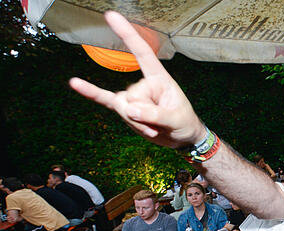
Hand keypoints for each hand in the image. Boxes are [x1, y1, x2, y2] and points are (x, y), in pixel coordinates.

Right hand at [69, 11, 205, 148]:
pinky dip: (90, 92)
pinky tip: (75, 83)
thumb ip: (155, 114)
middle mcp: (143, 83)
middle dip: (145, 115)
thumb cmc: (184, 123)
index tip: (110, 15)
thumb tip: (130, 109)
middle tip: (161, 122)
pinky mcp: (124, 108)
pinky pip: (104, 99)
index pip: (142, 52)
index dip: (127, 34)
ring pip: (124, 109)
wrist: (180, 137)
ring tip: (154, 127)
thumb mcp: (176, 120)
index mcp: (159, 78)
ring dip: (138, 124)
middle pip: (133, 97)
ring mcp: (132, 96)